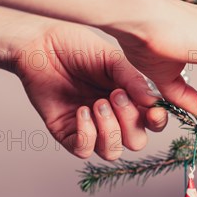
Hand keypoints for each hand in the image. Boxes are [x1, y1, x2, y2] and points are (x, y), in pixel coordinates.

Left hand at [15, 22, 167, 159]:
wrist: (40, 45)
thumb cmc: (76, 47)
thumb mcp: (112, 59)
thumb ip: (134, 80)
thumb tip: (153, 102)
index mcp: (130, 100)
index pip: (153, 123)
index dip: (157, 122)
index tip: (152, 111)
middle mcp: (114, 117)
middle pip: (136, 142)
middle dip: (129, 122)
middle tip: (115, 96)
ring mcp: (91, 127)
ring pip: (112, 152)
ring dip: (109, 130)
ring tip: (97, 104)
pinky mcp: (67, 133)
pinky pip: (84, 150)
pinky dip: (87, 134)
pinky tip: (81, 111)